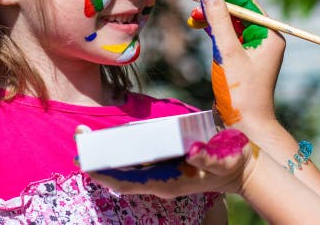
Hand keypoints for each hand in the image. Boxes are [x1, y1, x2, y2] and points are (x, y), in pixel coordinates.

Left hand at [88, 129, 255, 197]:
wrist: (242, 169)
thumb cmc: (234, 162)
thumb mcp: (225, 158)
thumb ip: (210, 158)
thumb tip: (194, 152)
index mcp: (168, 183)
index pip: (127, 183)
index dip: (105, 174)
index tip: (85, 163)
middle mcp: (159, 180)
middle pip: (120, 174)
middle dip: (97, 159)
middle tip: (77, 135)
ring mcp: (160, 173)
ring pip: (124, 167)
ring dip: (104, 152)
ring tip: (84, 134)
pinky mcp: (163, 164)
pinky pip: (135, 159)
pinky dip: (119, 148)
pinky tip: (109, 136)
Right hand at [192, 0, 284, 135]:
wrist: (246, 126)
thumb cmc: (241, 92)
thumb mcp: (227, 52)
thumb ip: (219, 21)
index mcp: (269, 36)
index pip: (247, 5)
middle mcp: (265, 40)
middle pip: (238, 14)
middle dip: (216, 8)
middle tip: (194, 7)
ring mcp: (254, 51)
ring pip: (232, 25)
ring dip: (213, 20)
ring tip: (194, 18)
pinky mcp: (243, 60)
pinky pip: (229, 38)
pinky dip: (215, 32)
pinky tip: (201, 28)